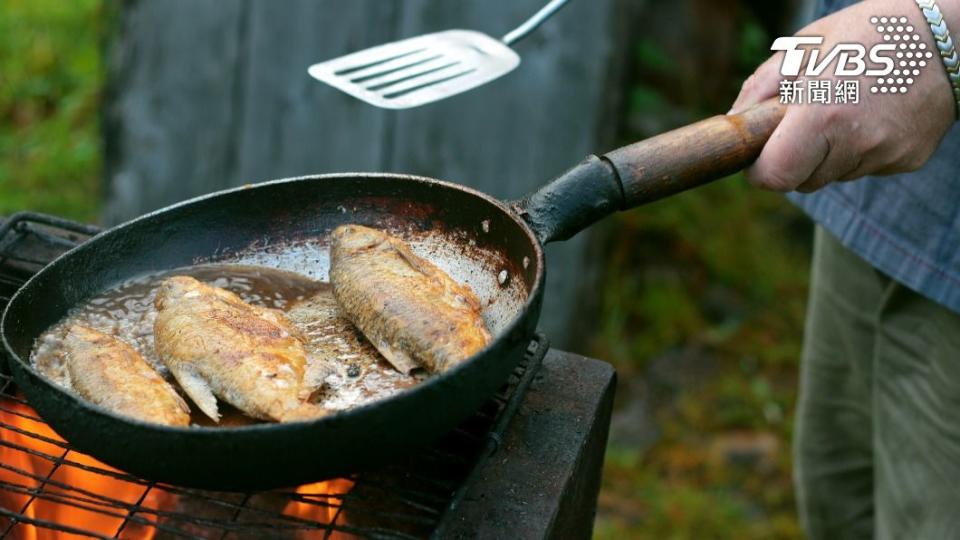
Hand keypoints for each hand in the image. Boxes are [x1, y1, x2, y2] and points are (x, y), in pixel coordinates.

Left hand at [730, 0, 956, 192]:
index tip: (759, 155)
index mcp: (825, 112)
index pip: (776, 176)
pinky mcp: (908, 160)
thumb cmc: (867, 32)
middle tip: (801, 125)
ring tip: (844, 109)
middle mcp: (858, 141)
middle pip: (801, 182)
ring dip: (827, 155)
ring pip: (833, 176)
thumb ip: (762, 88)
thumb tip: (735, 122)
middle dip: (792, 160)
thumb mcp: (805, 47)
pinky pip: (864, 168)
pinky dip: (858, 150)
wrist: (948, 35)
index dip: (761, 170)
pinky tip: (872, 115)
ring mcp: (887, 155)